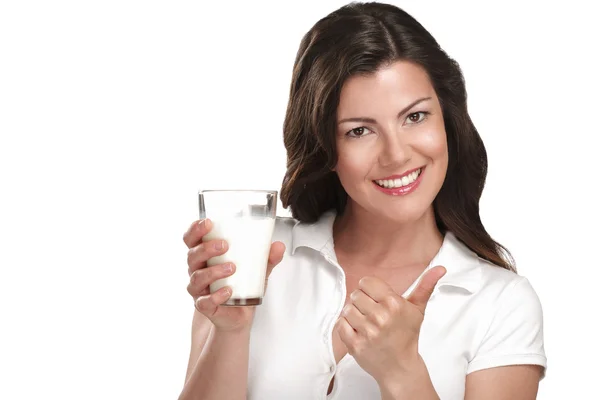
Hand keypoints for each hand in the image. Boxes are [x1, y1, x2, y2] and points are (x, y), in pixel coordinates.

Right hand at [183, 218, 285, 332]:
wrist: (238, 316)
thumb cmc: (242, 286)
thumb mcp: (257, 269)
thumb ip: (267, 258)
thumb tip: (279, 246)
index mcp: (205, 256)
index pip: (191, 239)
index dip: (195, 230)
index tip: (208, 222)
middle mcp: (198, 270)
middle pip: (192, 255)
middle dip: (206, 248)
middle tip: (224, 245)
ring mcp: (199, 289)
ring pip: (197, 277)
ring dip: (213, 271)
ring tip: (232, 268)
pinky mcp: (204, 306)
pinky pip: (204, 301)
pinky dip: (216, 296)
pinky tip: (228, 291)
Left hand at [334, 266, 445, 383]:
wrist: (400, 367)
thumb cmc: (407, 336)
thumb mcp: (417, 309)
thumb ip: (425, 286)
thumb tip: (440, 268)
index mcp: (394, 304)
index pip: (366, 282)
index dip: (369, 290)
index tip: (376, 300)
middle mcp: (380, 317)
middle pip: (355, 295)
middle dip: (362, 303)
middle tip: (372, 313)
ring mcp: (367, 332)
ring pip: (347, 309)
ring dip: (354, 315)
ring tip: (366, 323)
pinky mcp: (355, 345)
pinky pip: (340, 324)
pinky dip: (346, 327)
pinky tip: (358, 331)